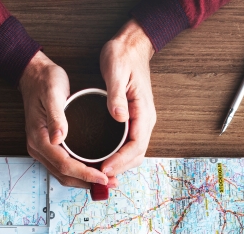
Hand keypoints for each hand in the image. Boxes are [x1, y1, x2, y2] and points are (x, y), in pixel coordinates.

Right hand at [19, 51, 108, 188]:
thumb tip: (58, 138)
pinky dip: (79, 172)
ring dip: (84, 180)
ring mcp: (42, 149)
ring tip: (107, 180)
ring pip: (64, 174)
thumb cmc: (45, 81)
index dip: (85, 174)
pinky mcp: (48, 146)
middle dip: (88, 182)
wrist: (34, 75)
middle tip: (111, 183)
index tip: (104, 177)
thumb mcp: (53, 94)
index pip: (64, 164)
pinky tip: (94, 170)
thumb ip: (56, 117)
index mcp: (39, 138)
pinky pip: (63, 166)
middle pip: (64, 175)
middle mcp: (38, 148)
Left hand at [99, 19, 155, 187]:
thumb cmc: (123, 56)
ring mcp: (140, 121)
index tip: (104, 169)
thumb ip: (116, 96)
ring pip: (133, 153)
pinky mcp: (133, 120)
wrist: (131, 46)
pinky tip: (104, 160)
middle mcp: (145, 120)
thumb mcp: (116, 71)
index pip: (136, 145)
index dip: (120, 161)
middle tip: (98, 178)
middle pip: (136, 155)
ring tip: (99, 174)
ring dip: (119, 166)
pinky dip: (118, 157)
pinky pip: (128, 145)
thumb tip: (119, 117)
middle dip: (119, 169)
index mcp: (144, 111)